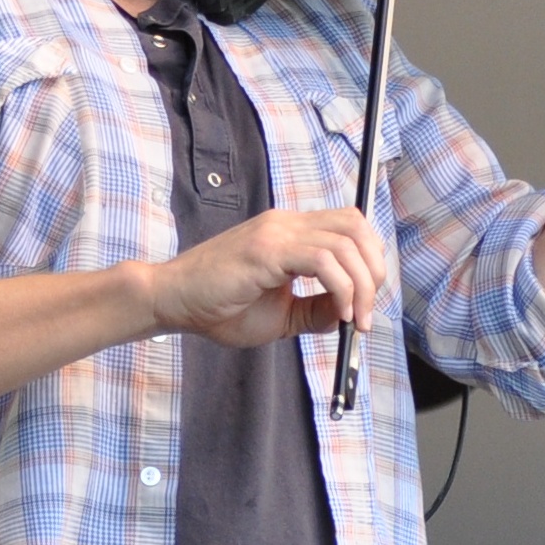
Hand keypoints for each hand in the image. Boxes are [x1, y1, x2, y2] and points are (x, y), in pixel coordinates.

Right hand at [144, 206, 388, 349]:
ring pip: (346, 242)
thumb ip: (315, 311)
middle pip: (356, 226)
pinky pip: (322, 261)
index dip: (368, 261)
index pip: (349, 226)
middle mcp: (286, 224)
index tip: (365, 303)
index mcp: (289, 232)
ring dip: (362, 284)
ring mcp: (276, 233)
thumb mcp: (279, 315)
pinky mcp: (265, 250)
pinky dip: (341, 288)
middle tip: (366, 313)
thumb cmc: (217, 308)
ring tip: (355, 320)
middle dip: (374, 270)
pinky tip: (338, 314)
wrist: (171, 301)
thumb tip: (349, 314)